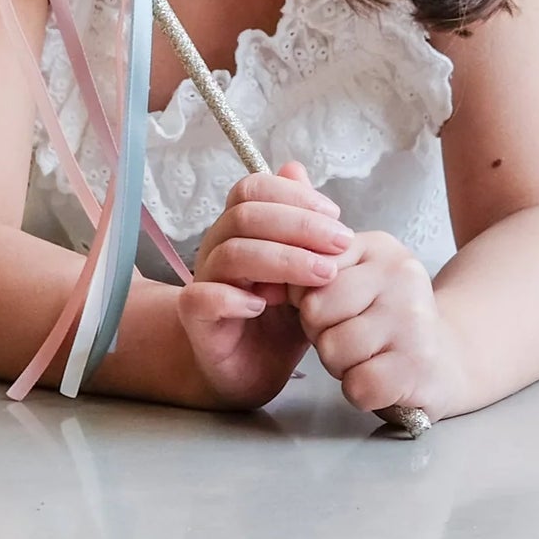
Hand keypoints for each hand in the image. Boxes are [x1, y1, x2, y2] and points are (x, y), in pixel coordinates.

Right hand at [175, 161, 355, 410]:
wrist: (249, 369)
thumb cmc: (278, 316)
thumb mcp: (303, 269)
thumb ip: (302, 226)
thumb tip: (296, 168)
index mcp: (240, 227)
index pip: (254, 188)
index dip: (294, 195)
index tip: (335, 214)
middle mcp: (217, 246)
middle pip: (246, 215)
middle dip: (299, 225)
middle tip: (342, 244)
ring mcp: (204, 280)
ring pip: (233, 253)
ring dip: (283, 260)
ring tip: (322, 275)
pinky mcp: (196, 319)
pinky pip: (203, 297)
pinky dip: (234, 298)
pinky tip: (264, 304)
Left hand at [287, 230, 463, 420]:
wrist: (446, 360)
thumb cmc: (386, 319)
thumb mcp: (357, 275)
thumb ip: (317, 261)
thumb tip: (275, 254)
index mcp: (379, 247)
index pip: (311, 269)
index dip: (308, 298)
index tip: (331, 307)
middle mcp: (400, 275)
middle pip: (316, 311)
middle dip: (320, 333)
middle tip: (348, 336)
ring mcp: (412, 320)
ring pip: (332, 350)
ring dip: (340, 364)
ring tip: (367, 356)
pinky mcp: (417, 366)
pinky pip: (357, 385)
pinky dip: (360, 390)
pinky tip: (380, 378)